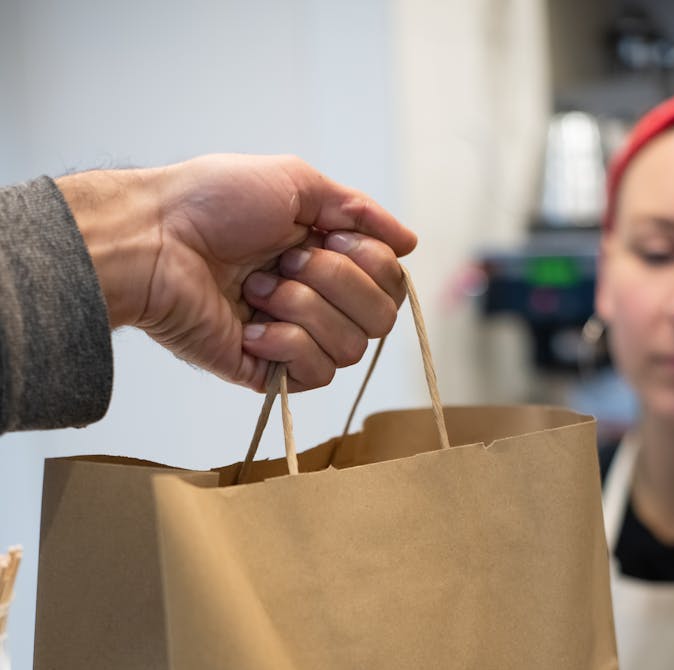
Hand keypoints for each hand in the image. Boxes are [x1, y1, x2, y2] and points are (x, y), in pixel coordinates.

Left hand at [57, 155, 416, 391]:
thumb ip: (358, 209)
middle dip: (336, 281)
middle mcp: (318, 300)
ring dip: (304, 309)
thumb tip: (410, 242)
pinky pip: (316, 375)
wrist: (155, 240)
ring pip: (352, 348)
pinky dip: (287, 344)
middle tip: (284, 259)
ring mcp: (294, 340)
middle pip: (382, 319)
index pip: (390, 281)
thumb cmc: (211, 203)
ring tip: (256, 289)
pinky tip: (250, 326)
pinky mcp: (270, 374)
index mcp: (326, 257)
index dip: (369, 260)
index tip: (324, 234)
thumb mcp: (296, 182)